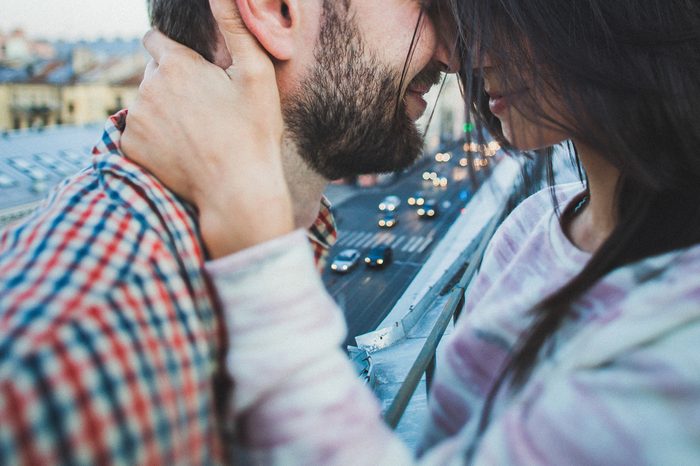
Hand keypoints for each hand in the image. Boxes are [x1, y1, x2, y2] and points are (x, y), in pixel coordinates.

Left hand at [121, 0, 292, 257]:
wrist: (237, 191)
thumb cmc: (253, 133)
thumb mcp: (255, 75)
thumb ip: (236, 27)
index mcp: (176, 65)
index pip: (155, 40)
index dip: (174, 52)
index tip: (192, 71)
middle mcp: (147, 88)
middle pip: (152, 74)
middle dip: (172, 83)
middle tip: (204, 109)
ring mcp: (136, 119)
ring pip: (145, 104)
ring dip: (163, 110)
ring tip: (196, 132)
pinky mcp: (130, 147)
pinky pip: (138, 132)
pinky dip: (154, 138)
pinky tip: (181, 150)